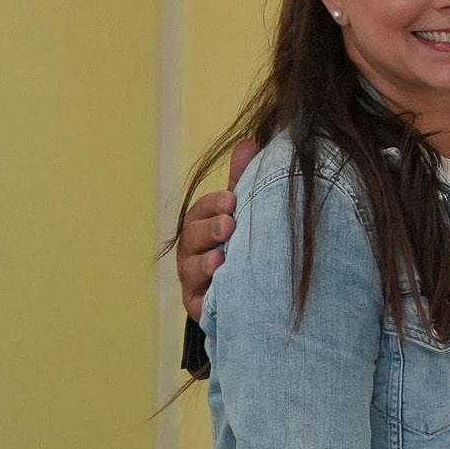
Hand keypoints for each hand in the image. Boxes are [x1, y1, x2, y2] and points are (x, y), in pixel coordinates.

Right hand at [178, 138, 258, 320]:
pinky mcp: (201, 306)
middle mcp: (193, 251)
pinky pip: (198, 300)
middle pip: (193, 237)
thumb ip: (244, 181)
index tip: (232, 200)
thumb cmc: (247, 244)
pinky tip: (220, 282)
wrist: (257, 294)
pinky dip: (207, 291)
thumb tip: (248, 142)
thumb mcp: (246, 212)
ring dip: (205, 261)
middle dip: (210, 229)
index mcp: (203, 224)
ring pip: (192, 268)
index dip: (213, 204)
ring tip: (221, 257)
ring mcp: (194, 279)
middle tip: (230, 224)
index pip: (201, 210)